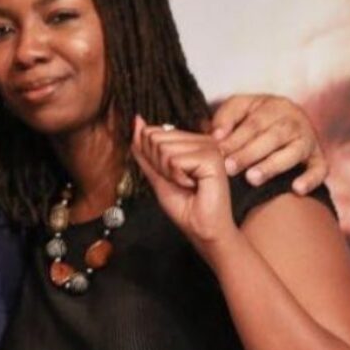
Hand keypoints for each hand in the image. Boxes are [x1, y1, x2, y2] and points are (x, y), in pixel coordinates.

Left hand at [132, 117, 238, 253]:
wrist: (201, 228)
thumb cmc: (184, 205)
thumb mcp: (156, 173)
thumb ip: (145, 148)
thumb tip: (137, 120)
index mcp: (192, 141)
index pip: (153, 133)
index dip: (152, 159)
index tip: (171, 175)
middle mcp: (203, 139)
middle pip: (155, 139)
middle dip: (159, 165)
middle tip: (179, 181)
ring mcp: (209, 146)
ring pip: (164, 149)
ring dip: (169, 173)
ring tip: (187, 183)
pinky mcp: (212, 157)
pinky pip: (175, 160)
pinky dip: (177, 177)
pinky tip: (193, 185)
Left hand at [211, 94, 326, 194]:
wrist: (288, 120)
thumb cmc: (255, 117)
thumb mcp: (239, 108)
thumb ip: (225, 118)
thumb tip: (216, 135)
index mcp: (273, 106)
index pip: (253, 123)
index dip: (235, 139)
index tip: (218, 154)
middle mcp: (294, 121)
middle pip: (273, 137)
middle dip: (249, 153)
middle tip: (229, 168)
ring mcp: (308, 139)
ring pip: (294, 152)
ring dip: (273, 166)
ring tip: (252, 178)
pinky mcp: (319, 157)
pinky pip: (320, 168)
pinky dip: (311, 179)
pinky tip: (296, 189)